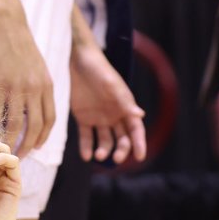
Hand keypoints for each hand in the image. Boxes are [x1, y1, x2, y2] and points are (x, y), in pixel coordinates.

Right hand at [0, 12, 54, 158]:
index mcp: (48, 85)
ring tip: (4, 150)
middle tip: (19, 157)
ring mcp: (17, 87)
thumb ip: (39, 87)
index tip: (37, 146)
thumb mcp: (39, 67)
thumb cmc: (21, 45)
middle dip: (28, 145)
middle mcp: (36, 89)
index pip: (50, 118)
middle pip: (36, 126)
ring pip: (16, 123)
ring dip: (11, 141)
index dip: (44, 136)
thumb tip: (35, 107)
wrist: (9, 24)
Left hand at [69, 44, 145, 163]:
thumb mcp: (112, 85)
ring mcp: (99, 117)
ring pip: (105, 140)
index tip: (140, 157)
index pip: (136, 129)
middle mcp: (114, 115)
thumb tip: (140, 115)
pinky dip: (86, 147)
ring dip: (104, 150)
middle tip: (115, 159)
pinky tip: (86, 156)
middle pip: (122, 138)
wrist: (78, 60)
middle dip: (121, 150)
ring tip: (97, 156)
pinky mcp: (83, 117)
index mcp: (125, 107)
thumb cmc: (100, 70)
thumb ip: (124, 101)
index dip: (139, 143)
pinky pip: (87, 136)